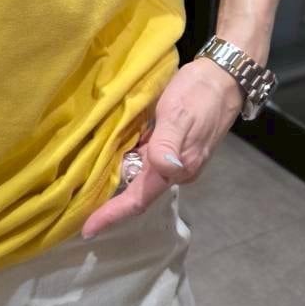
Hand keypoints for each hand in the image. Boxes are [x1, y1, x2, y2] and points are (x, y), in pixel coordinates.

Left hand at [80, 57, 244, 239]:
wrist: (225, 76)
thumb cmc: (199, 93)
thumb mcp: (178, 115)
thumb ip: (168, 143)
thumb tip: (165, 168)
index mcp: (176, 167)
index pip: (139, 199)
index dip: (113, 215)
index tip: (88, 229)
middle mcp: (177, 169)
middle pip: (138, 193)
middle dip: (111, 203)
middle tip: (79, 207)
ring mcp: (177, 158)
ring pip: (142, 176)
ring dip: (118, 182)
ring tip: (87, 186)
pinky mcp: (175, 146)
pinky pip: (147, 161)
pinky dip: (128, 162)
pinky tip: (112, 156)